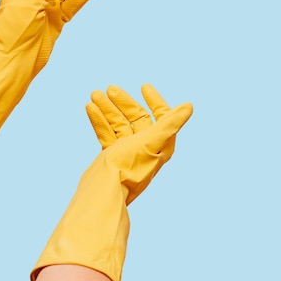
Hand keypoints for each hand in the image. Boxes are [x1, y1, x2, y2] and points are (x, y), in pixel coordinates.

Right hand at [85, 84, 192, 203]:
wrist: (104, 192)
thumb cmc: (130, 167)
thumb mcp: (151, 141)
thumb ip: (170, 123)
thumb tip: (189, 107)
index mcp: (160, 144)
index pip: (162, 117)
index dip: (155, 101)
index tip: (144, 87)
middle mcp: (146, 148)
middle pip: (137, 118)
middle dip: (123, 102)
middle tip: (109, 89)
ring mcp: (128, 152)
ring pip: (119, 124)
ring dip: (107, 108)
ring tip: (94, 94)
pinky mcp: (112, 157)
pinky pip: (107, 133)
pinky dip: (100, 120)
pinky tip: (90, 108)